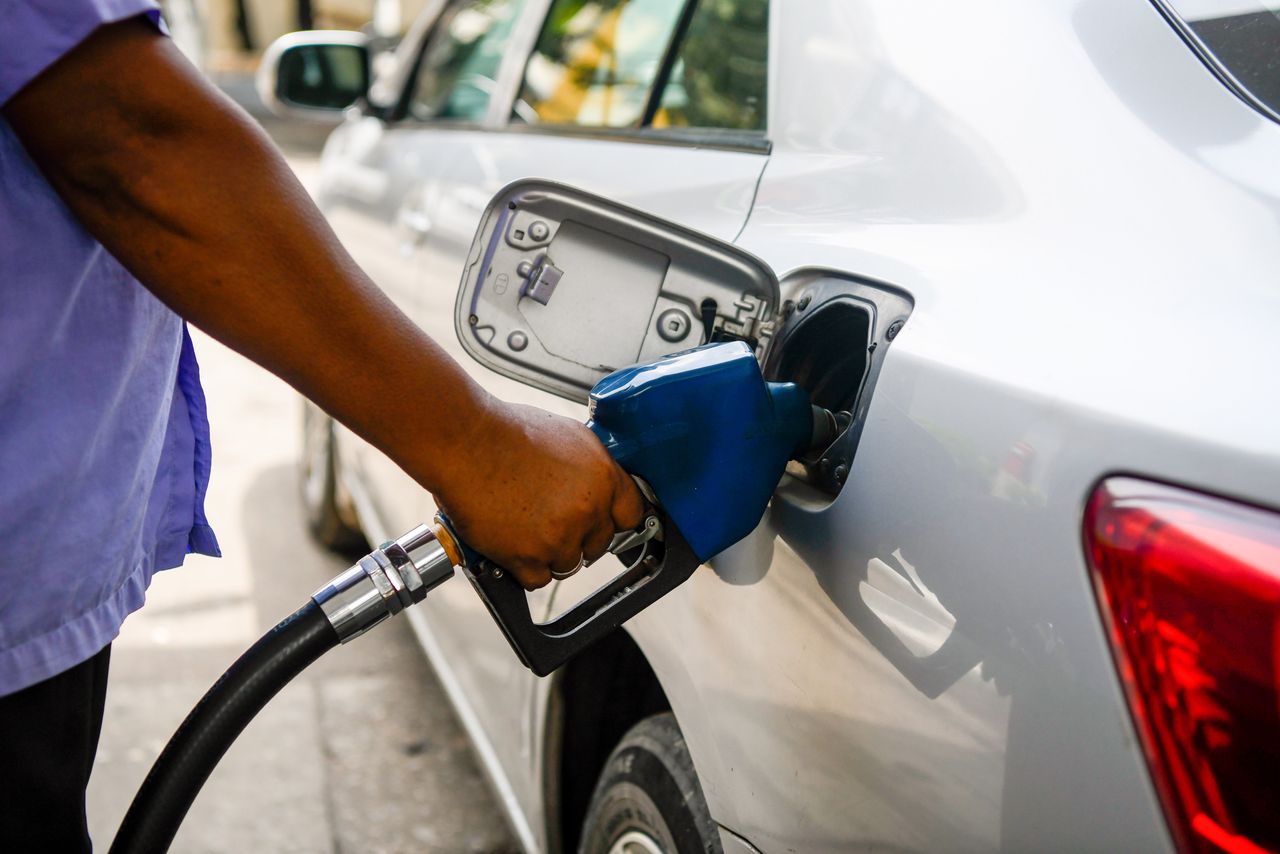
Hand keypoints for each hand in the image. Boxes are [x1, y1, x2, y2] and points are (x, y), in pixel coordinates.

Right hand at [430, 399, 645, 589]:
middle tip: (550, 520)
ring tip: (525, 527)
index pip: (631, 515)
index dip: (613, 520)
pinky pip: (538, 579)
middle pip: (598, 544)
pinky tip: (512, 543)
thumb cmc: (505, 431)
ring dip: (549, 553)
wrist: (465, 440)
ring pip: (568, 564)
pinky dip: (524, 567)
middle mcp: (587, 508)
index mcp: (602, 476)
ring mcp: (559, 536)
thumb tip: (600, 485)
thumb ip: (591, 467)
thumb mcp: (567, 435)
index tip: (602, 523)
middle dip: (577, 537)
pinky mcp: (528, 556)